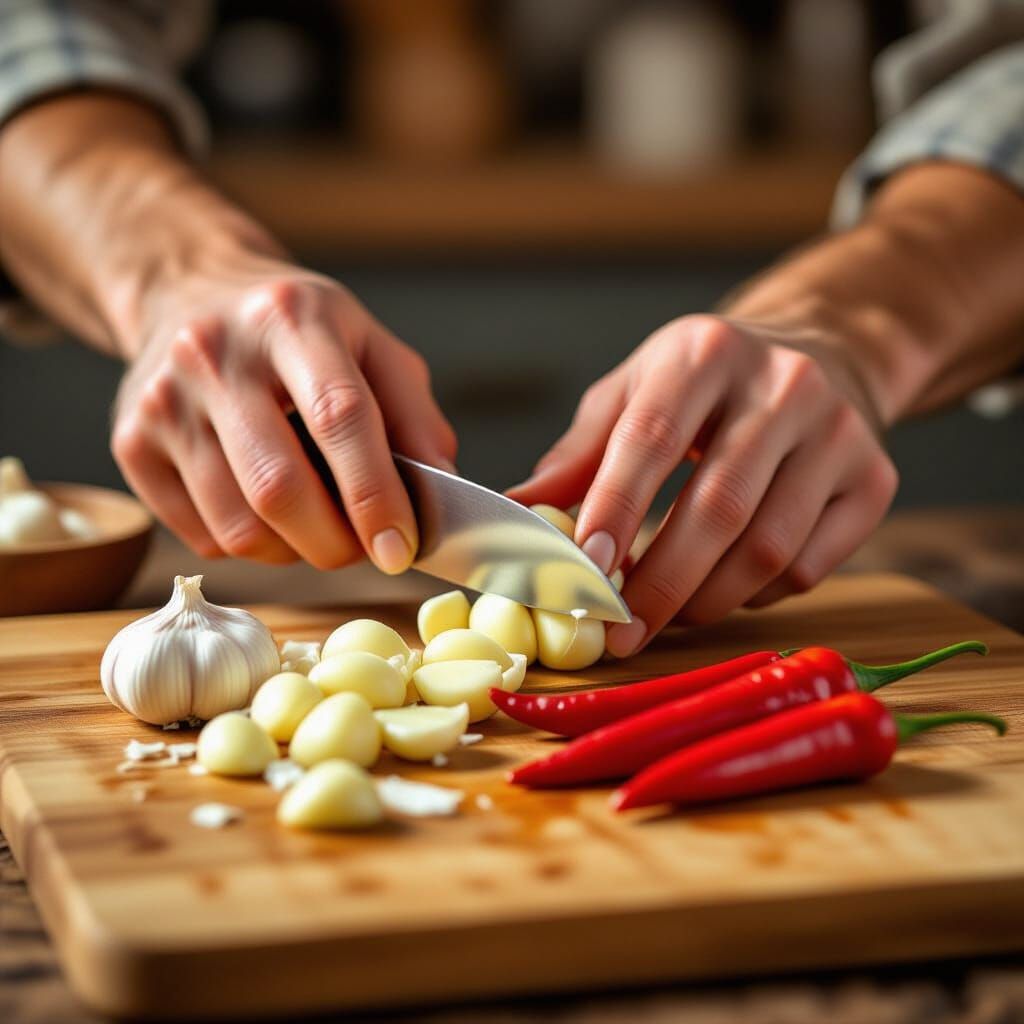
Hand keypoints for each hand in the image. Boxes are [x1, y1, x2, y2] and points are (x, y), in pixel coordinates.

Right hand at [111, 254, 455, 570]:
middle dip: (336, 542)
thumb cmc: (298, 331)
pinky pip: (204, 537)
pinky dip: (252, 545)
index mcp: (290, 319)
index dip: (375, 495)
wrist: (190, 294)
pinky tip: (266, 509)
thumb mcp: (371, 345)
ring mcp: (163, 402)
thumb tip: (442, 495)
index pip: (339, 418)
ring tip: (317, 524)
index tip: (402, 549)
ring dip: (296, 552)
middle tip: (365, 548)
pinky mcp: (131, 445)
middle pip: (279, 488)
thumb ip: (415, 417)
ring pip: (240, 528)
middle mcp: (214, 355)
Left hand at [509, 315, 897, 654]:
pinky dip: (755, 596)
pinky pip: (808, 567)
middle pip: (718, 508)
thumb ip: (578, 455)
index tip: (585, 571)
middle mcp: (784, 385)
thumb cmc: (701, 386)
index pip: (654, 436)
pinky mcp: (876, 480)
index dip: (616, 509)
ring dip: (705, 601)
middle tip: (618, 633)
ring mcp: (839, 433)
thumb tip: (515, 515)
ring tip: (663, 615)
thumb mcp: (633, 394)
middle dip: (660, 585)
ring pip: (767, 549)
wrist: (819, 356)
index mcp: (704, 353)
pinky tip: (723, 587)